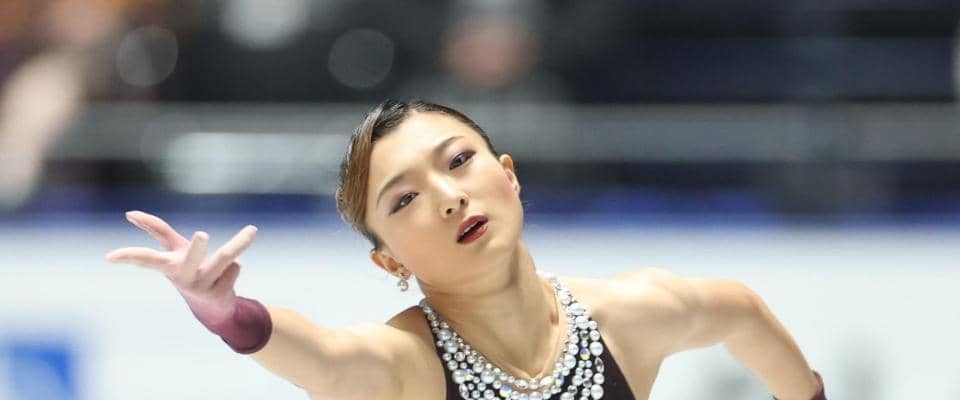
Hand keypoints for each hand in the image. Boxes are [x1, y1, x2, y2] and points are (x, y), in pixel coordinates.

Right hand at [105, 210, 257, 328]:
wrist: (212, 308)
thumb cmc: (187, 270)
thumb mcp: (173, 249)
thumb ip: (155, 230)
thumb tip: (129, 213)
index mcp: (168, 265)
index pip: (147, 258)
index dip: (129, 256)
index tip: (110, 257)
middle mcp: (183, 276)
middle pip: (190, 259)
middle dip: (197, 249)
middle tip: (203, 234)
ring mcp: (203, 285)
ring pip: (225, 258)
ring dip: (238, 245)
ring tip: (252, 230)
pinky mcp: (221, 293)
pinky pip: (234, 267)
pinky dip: (234, 266)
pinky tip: (226, 277)